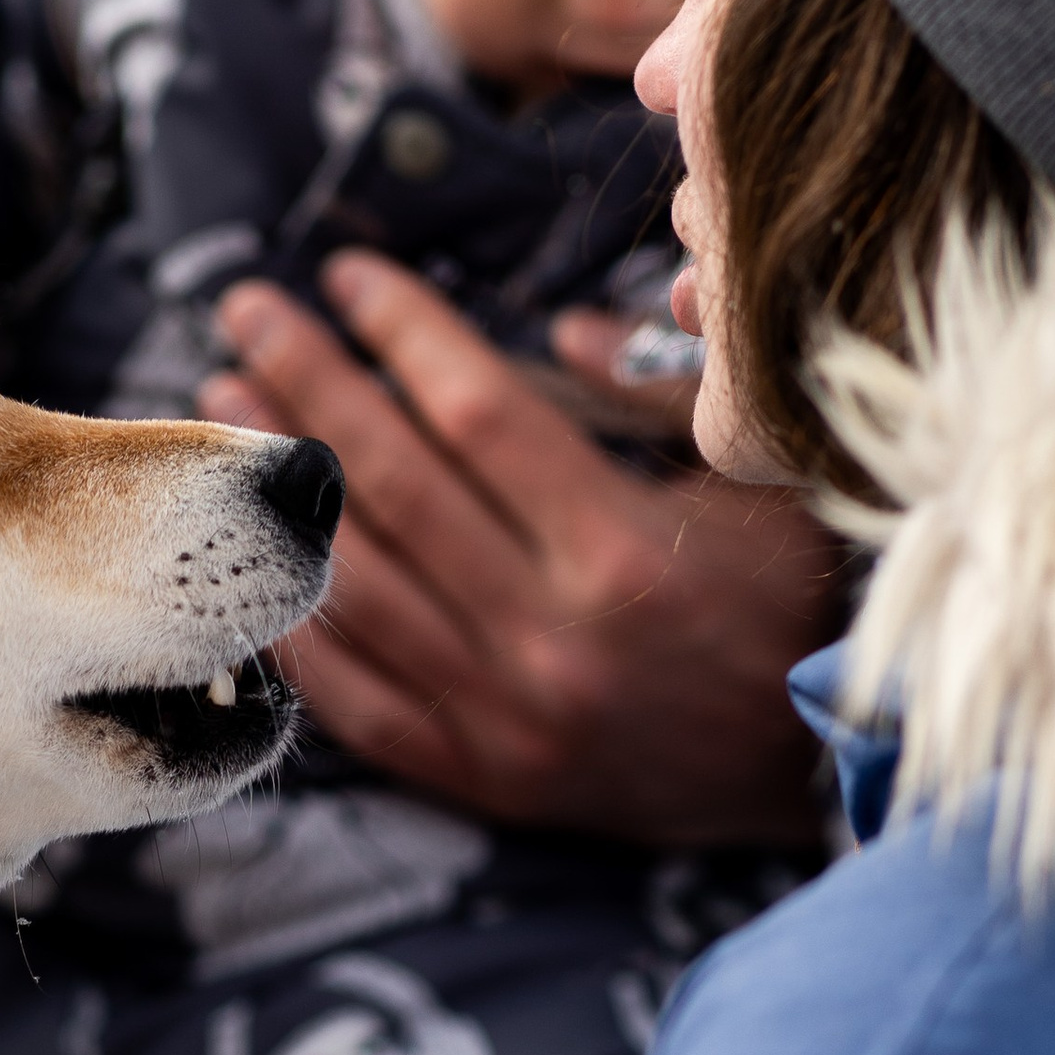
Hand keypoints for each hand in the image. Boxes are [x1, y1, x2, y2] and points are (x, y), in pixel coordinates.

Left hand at [201, 255, 840, 846]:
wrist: (831, 768)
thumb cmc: (799, 600)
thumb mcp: (757, 478)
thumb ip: (656, 400)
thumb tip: (561, 329)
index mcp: (624, 550)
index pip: (479, 414)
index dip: (404, 333)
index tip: (346, 273)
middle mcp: (554, 637)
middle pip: (394, 487)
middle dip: (309, 383)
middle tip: (244, 312)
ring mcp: (510, 719)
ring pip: (360, 589)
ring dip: (276, 495)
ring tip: (224, 411)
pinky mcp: (491, 781)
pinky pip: (363, 704)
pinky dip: (299, 631)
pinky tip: (251, 558)